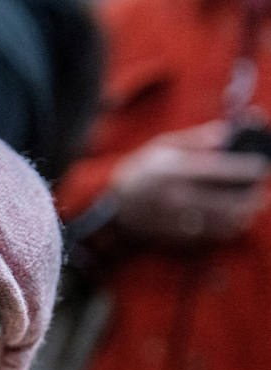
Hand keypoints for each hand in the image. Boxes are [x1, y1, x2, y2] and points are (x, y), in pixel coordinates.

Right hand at [109, 121, 269, 248]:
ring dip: (243, 215)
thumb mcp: (161, 145)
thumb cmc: (140, 170)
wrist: (113, 206)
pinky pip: (210, 235)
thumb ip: (195, 139)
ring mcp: (176, 219)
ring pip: (222, 222)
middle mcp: (176, 196)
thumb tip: (226, 134)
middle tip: (260, 191)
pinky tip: (235, 221)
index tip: (262, 167)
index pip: (219, 170)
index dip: (245, 169)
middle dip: (250, 197)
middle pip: (226, 201)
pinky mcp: (175, 235)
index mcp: (174, 170)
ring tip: (253, 207)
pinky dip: (227, 229)